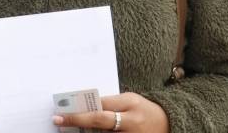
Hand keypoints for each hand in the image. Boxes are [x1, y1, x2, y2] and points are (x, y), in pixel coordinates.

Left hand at [53, 92, 168, 132]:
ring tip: (69, 127)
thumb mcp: (128, 99)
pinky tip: (86, 132)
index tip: (61, 112)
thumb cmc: (143, 108)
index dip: (79, 111)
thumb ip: (109, 102)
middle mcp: (131, 123)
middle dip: (78, 121)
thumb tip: (84, 105)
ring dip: (86, 131)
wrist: (168, 123)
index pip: (100, 108)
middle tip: (59, 121)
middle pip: (99, 123)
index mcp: (130, 105)